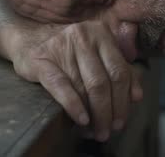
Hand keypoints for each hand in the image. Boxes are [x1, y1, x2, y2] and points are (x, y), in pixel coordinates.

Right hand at [9, 21, 143, 141]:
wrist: (28, 40)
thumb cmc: (68, 52)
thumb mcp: (95, 55)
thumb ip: (117, 71)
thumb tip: (136, 96)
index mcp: (101, 33)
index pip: (120, 72)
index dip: (123, 100)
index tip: (120, 121)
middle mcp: (84, 36)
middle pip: (103, 81)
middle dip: (108, 112)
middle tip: (106, 131)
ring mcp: (62, 45)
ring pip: (84, 86)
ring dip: (92, 114)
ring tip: (93, 131)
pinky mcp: (42, 58)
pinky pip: (61, 85)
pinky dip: (73, 105)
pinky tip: (81, 119)